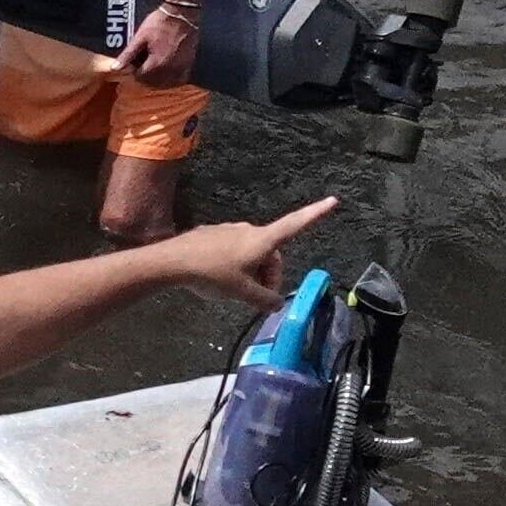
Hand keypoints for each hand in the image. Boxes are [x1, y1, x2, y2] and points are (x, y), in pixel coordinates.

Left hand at [121, 0, 200, 84]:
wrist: (182, 13)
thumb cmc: (159, 23)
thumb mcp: (139, 37)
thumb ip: (128, 55)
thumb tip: (114, 68)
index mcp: (156, 64)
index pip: (140, 78)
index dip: (134, 70)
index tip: (134, 61)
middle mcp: (170, 70)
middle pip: (153, 83)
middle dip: (145, 76)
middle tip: (143, 63)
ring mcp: (181, 67)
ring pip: (166, 83)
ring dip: (158, 80)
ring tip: (153, 68)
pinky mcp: (189, 63)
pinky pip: (179, 78)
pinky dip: (172, 78)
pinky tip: (166, 70)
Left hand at [167, 194, 340, 317]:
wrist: (172, 262)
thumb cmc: (212, 275)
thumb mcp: (243, 293)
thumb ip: (265, 300)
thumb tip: (278, 304)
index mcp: (262, 240)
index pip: (295, 225)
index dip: (315, 214)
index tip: (332, 200)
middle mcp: (248, 230)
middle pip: (271, 253)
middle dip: (269, 274)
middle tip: (258, 297)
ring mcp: (229, 230)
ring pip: (251, 253)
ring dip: (251, 271)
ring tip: (236, 291)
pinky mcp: (212, 235)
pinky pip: (232, 251)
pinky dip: (233, 265)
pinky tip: (217, 279)